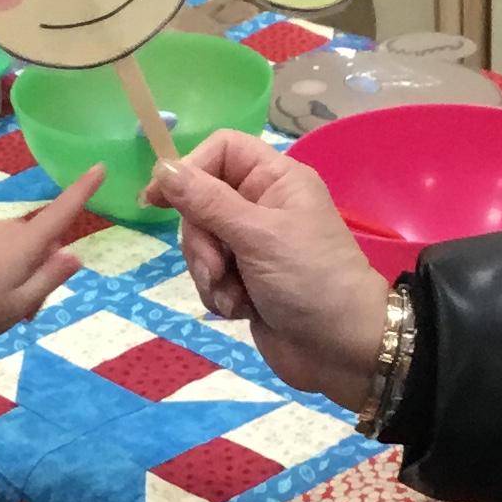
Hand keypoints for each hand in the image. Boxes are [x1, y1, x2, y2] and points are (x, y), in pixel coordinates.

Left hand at [0, 166, 103, 342]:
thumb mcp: (21, 303)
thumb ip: (50, 278)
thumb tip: (75, 256)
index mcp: (25, 243)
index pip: (61, 212)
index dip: (82, 190)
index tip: (100, 167)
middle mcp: (8, 229)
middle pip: (41, 243)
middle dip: (42, 269)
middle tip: (28, 310)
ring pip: (19, 248)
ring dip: (20, 273)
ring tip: (2, 307)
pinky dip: (1, 268)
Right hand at [145, 132, 390, 406]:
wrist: (341, 351)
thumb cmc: (310, 281)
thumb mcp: (258, 236)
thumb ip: (207, 201)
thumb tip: (162, 166)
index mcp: (276, 180)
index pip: (220, 150)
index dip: (189, 169)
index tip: (160, 198)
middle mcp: (263, 205)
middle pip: (201, 200)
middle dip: (201, 240)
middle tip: (217, 268)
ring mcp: (253, 244)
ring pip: (201, 242)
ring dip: (209, 273)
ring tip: (235, 297)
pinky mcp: (245, 279)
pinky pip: (210, 275)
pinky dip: (220, 294)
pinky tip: (243, 311)